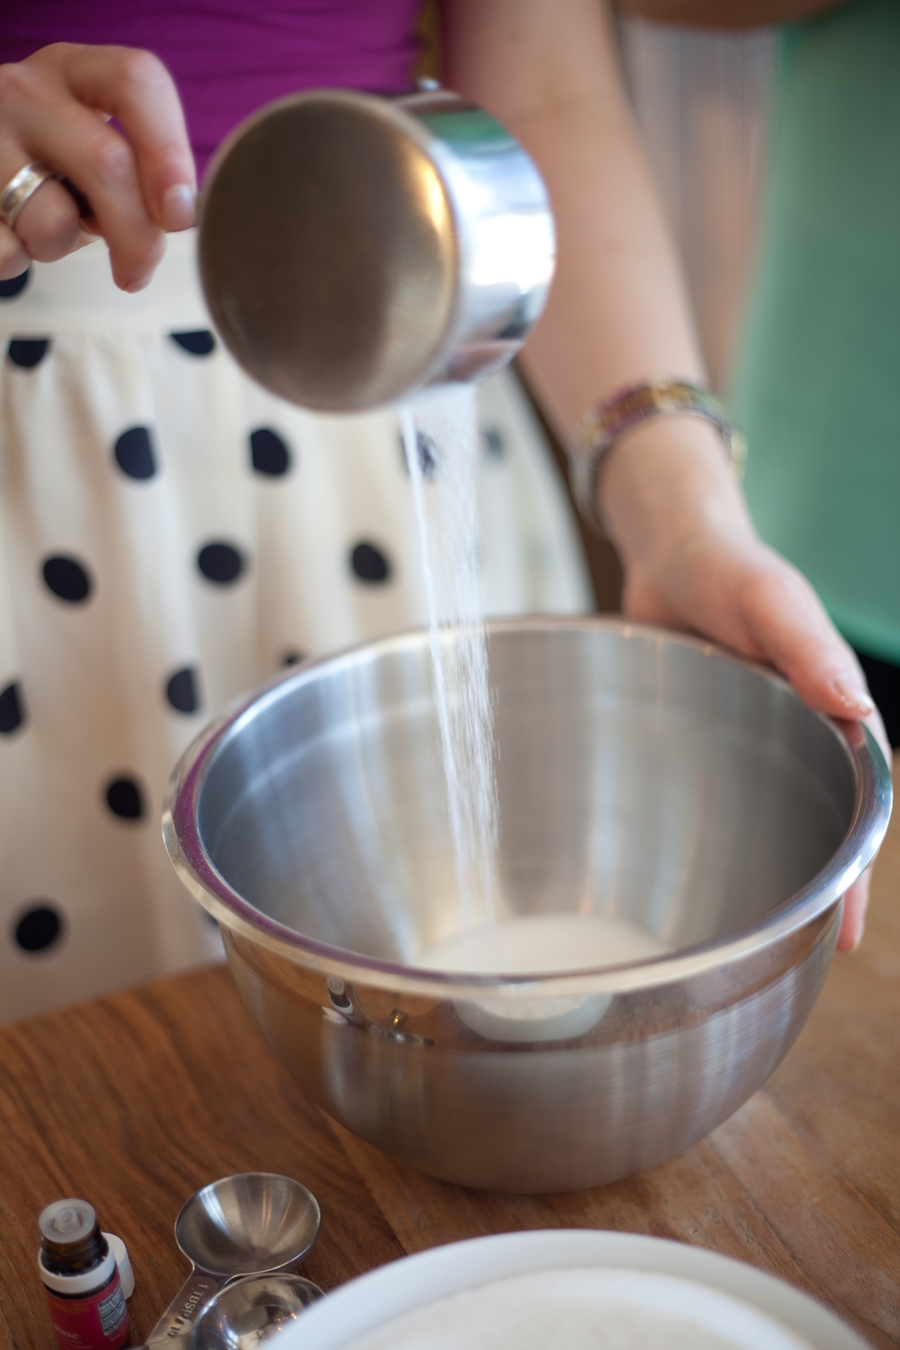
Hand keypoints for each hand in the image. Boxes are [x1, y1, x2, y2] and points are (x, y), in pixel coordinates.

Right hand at [0, 43, 194, 290]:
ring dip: (62, 247)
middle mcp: (25, 91)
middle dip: (136, 235)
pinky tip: (11, 232)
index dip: (168, 150)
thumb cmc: (48, 166)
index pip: (135, 81)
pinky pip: (7, 249)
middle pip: (105, 161)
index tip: (178, 215)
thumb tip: (178, 215)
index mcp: (73, 72)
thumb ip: (137, 173)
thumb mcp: (92, 150)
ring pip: (50, 218)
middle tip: (138, 271)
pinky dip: (17, 260)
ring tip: (49, 229)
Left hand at [602, 416, 890, 950]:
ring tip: (754, 936)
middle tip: (803, 953)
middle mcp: (796, 735)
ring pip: (768, 820)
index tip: (849, 929)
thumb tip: (856, 706)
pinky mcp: (702, 742)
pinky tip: (692, 877)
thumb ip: (808, 648)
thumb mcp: (770, 599)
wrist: (666, 548)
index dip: (855, 870)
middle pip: (816, 825)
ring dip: (768, 871)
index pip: (858, 804)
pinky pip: (715, 798)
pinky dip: (716, 837)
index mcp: (830, 711)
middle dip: (817, 890)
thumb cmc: (726, 565)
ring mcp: (748, 743)